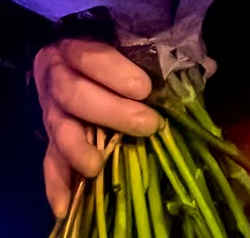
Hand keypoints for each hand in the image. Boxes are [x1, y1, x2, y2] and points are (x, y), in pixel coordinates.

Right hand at [33, 38, 160, 215]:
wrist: (74, 60)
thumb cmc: (117, 51)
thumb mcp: (130, 44)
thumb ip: (155, 55)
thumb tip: (199, 71)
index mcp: (75, 47)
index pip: (91, 56)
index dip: (115, 73)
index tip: (144, 89)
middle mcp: (56, 77)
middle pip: (75, 94)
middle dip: (111, 111)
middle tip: (146, 125)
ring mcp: (50, 109)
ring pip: (60, 129)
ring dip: (78, 149)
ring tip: (97, 166)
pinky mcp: (51, 138)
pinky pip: (50, 161)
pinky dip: (56, 185)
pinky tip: (65, 205)